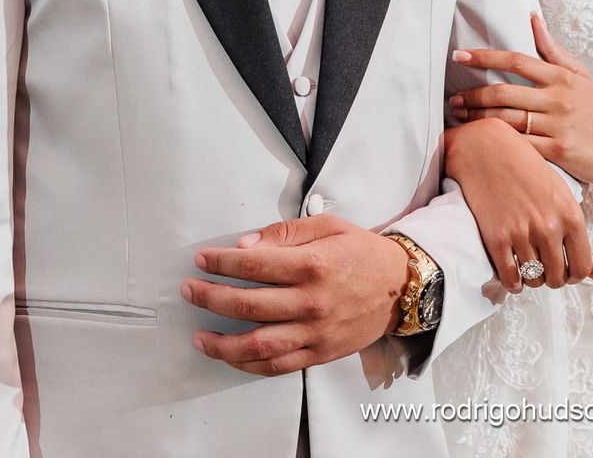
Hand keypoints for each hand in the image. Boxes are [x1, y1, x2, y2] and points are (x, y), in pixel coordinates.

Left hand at [183, 215, 409, 375]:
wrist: (401, 288)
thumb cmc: (363, 254)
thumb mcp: (328, 227)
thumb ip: (284, 233)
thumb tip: (244, 246)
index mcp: (314, 265)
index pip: (254, 266)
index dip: (221, 263)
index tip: (202, 260)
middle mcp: (312, 302)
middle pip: (248, 305)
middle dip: (211, 298)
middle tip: (190, 290)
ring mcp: (315, 332)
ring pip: (258, 345)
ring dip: (221, 343)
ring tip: (199, 336)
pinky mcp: (320, 353)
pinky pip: (277, 366)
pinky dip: (248, 365)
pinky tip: (231, 356)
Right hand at [443, 117, 592, 291]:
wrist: (488, 149)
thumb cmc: (527, 169)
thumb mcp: (562, 197)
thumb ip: (580, 239)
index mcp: (571, 215)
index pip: (582, 268)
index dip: (574, 275)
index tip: (565, 269)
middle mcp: (549, 227)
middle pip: (557, 279)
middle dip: (552, 278)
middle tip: (544, 267)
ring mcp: (521, 233)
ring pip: (534, 280)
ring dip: (532, 279)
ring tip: (528, 264)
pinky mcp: (496, 238)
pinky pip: (510, 278)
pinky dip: (512, 282)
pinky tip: (513, 270)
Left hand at [450, 14, 592, 186]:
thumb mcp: (580, 77)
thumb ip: (553, 50)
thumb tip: (533, 19)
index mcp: (561, 78)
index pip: (516, 60)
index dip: (484, 57)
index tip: (459, 56)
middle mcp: (558, 99)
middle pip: (503, 92)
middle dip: (472, 95)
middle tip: (453, 100)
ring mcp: (557, 126)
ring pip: (506, 120)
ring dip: (477, 118)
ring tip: (460, 118)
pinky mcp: (557, 151)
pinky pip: (519, 146)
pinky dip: (497, 143)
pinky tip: (481, 141)